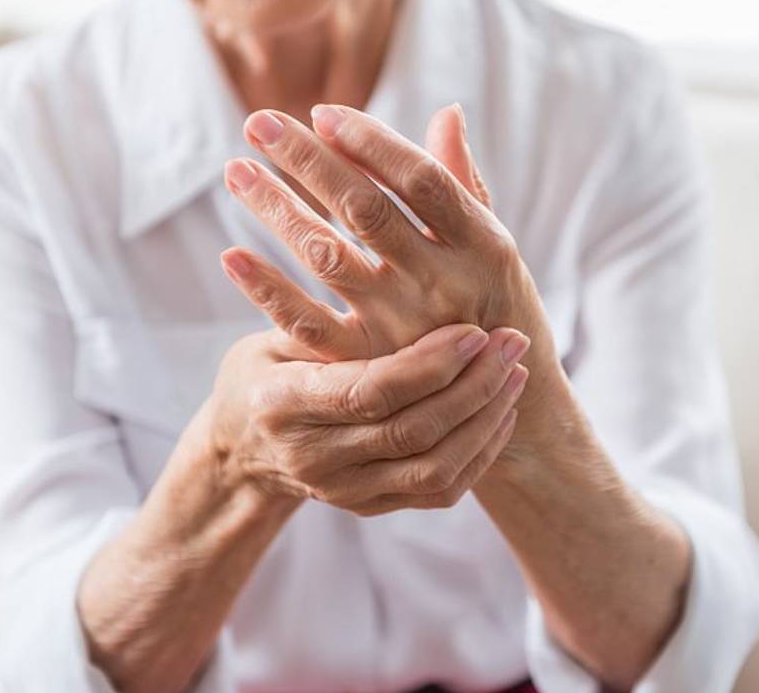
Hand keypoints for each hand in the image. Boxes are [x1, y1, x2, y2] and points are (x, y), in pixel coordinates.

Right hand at [204, 321, 528, 515]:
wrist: (242, 450)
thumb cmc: (263, 372)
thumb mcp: (273, 336)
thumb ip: (323, 313)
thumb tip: (364, 250)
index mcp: (284, 405)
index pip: (370, 391)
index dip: (429, 364)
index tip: (475, 330)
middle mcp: (314, 458)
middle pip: (412, 431)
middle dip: (473, 385)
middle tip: (511, 341)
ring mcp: (345, 491)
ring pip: (435, 468)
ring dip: (485, 420)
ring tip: (515, 373)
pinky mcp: (371, 507)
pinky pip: (439, 490)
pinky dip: (479, 452)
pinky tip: (501, 411)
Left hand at [220, 104, 566, 461]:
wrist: (505, 405)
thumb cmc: (496, 307)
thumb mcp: (494, 247)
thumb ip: (463, 183)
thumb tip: (447, 112)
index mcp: (483, 245)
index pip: (421, 181)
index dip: (372, 142)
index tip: (323, 113)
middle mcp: (443, 285)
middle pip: (366, 210)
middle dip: (308, 160)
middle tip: (258, 123)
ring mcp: (403, 329)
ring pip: (328, 256)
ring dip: (276, 209)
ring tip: (236, 171)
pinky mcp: (368, 365)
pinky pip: (308, 325)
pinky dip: (267, 291)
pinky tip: (231, 256)